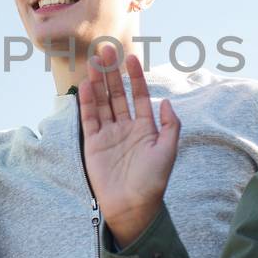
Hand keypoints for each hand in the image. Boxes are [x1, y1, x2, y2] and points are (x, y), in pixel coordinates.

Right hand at [77, 45, 179, 245]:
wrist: (133, 206)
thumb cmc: (153, 181)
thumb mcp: (168, 151)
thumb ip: (170, 125)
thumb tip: (166, 101)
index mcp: (144, 128)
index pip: (138, 96)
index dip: (135, 77)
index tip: (131, 58)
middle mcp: (125, 127)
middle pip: (117, 94)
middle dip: (112, 73)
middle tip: (106, 50)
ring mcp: (108, 134)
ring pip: (102, 102)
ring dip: (98, 82)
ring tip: (94, 61)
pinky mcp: (92, 143)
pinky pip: (89, 119)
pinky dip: (87, 102)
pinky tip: (87, 86)